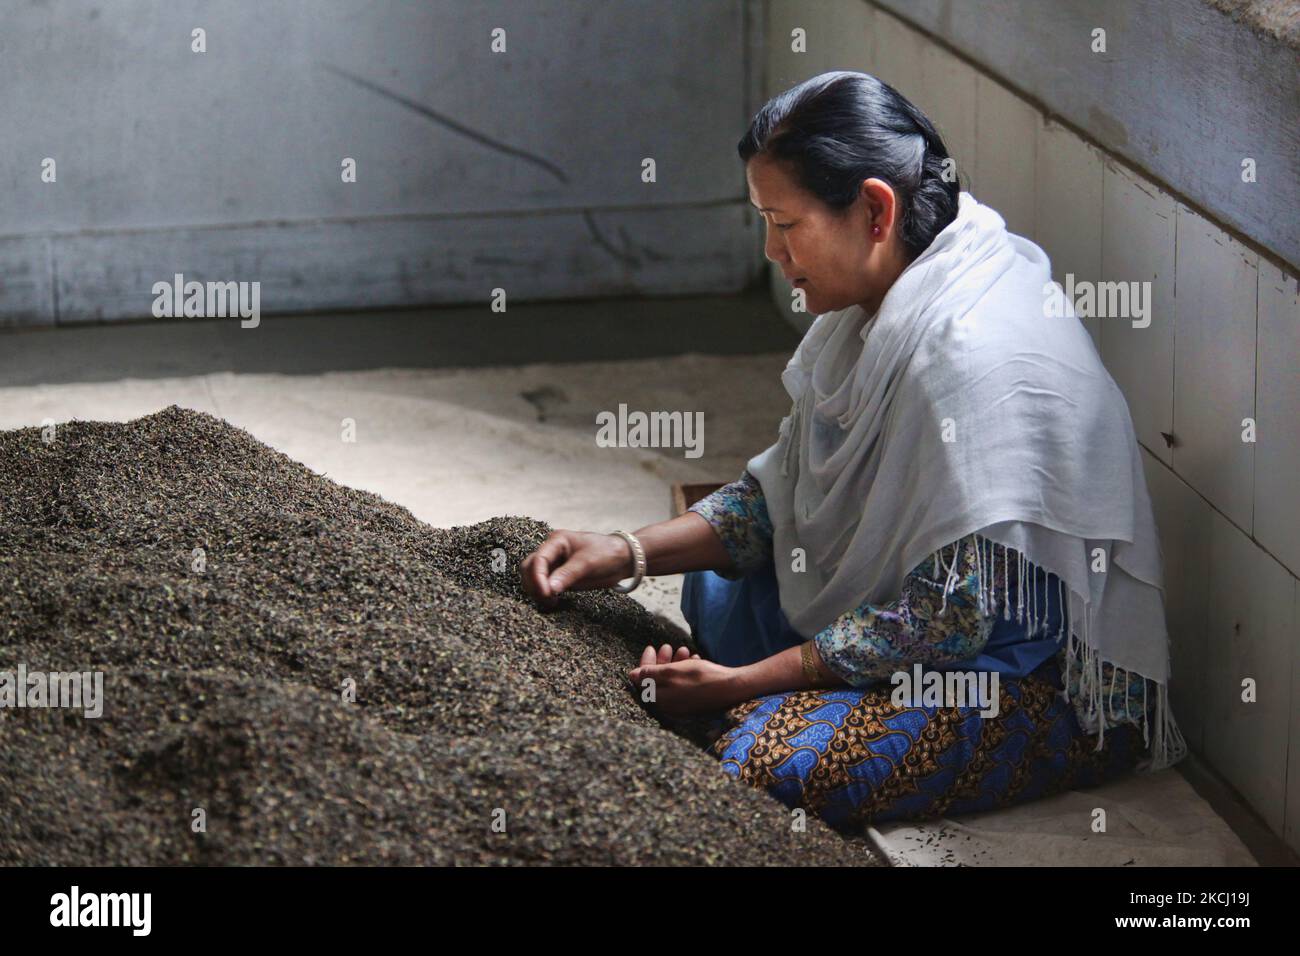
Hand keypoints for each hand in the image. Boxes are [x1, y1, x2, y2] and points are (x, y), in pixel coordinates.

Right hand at [519, 529, 635, 608]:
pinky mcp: (559, 577)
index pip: (538, 559)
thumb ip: (568, 574)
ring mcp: (555, 564)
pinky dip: (544, 595)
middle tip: (547, 599)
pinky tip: (553, 602)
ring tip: (551, 602)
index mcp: (557, 541)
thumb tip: (549, 589)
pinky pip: (544, 586)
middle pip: (530, 568)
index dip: (538, 577)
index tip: (546, 592)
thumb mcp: (587, 562)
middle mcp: (552, 551)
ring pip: (534, 578)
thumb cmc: (607, 553)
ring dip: (537, 591)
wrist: (623, 559)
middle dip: (534, 584)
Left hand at [627, 644, 744, 717]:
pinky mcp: (694, 702)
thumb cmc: (700, 678)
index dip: (645, 663)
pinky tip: (695, 658)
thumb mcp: (672, 672)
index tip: (650, 647)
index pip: (644, 682)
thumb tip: (631, 675)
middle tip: (668, 646)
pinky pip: (684, 684)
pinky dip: (687, 670)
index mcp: (660, 701)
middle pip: (659, 681)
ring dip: (676, 663)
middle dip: (662, 661)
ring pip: (673, 680)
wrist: (732, 687)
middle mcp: (670, 706)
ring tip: (684, 649)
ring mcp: (683, 705)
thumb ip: (650, 674)